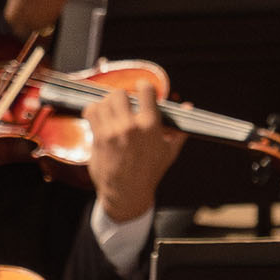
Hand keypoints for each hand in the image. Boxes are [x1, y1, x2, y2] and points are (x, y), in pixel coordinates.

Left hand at [85, 80, 183, 223]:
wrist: (127, 192)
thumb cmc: (149, 172)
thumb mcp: (169, 151)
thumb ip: (178, 127)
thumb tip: (188, 106)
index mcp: (150, 126)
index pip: (145, 91)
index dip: (142, 87)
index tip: (140, 90)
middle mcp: (131, 127)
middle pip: (119, 94)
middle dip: (121, 98)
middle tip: (122, 105)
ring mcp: (112, 132)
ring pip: (103, 101)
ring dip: (106, 104)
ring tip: (111, 113)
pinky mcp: (99, 138)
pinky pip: (91, 112)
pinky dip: (93, 111)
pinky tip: (99, 118)